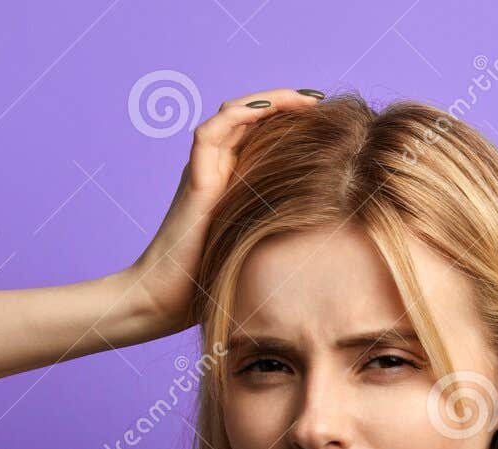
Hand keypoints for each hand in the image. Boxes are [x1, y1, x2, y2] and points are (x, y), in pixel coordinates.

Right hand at [122, 87, 323, 336]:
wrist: (168, 300)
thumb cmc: (213, 284)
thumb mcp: (261, 249)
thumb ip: (283, 233)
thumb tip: (330, 240)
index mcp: (231, 181)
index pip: (259, 133)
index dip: (288, 118)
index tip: (324, 116)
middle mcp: (215, 169)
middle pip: (247, 117)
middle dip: (284, 102)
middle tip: (319, 100)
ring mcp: (202, 172)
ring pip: (230, 115)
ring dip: (267, 100)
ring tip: (303, 99)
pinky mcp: (194, 182)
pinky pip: (209, 133)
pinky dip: (238, 115)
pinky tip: (268, 110)